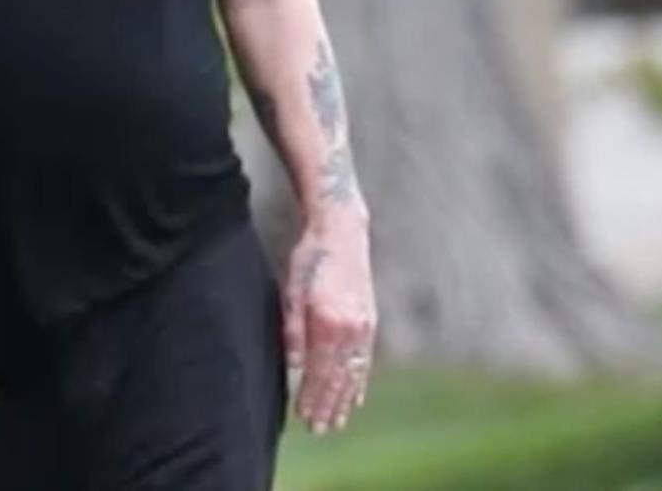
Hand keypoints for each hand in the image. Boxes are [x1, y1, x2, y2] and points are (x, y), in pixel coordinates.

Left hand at [284, 213, 376, 434]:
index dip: (313, 398)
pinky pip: (365, 361)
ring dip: (345, 401)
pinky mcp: (370, 322)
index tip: (305, 418)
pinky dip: (359, 382)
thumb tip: (294, 366)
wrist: (341, 232)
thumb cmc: (310, 257)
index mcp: (329, 323)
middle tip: (319, 430)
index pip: (320, 372)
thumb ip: (293, 330)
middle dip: (329, 406)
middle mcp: (351, 330)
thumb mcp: (292, 290)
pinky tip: (355, 397)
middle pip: (339, 378)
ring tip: (336, 422)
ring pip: (354, 374)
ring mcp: (364, 327)